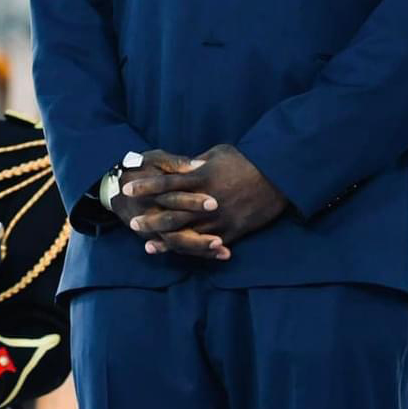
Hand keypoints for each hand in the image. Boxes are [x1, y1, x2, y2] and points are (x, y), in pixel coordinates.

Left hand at [123, 144, 287, 257]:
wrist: (278, 177)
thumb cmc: (248, 160)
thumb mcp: (219, 154)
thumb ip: (197, 163)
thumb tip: (183, 166)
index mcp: (200, 178)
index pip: (166, 182)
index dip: (145, 185)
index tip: (128, 188)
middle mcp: (206, 201)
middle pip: (171, 212)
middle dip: (150, 219)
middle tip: (132, 224)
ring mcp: (218, 218)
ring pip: (187, 233)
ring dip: (166, 241)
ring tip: (148, 246)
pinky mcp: (232, 231)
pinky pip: (209, 244)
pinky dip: (193, 250)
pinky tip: (181, 254)